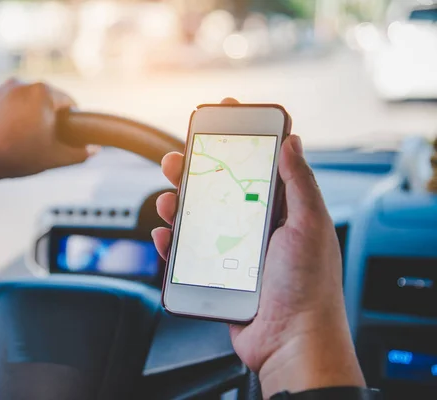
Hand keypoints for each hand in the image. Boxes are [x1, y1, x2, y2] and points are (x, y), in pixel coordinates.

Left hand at [0, 79, 95, 180]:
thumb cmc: (15, 156)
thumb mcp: (54, 158)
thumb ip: (79, 153)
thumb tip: (96, 150)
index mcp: (42, 93)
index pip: (68, 102)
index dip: (71, 121)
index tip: (68, 136)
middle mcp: (19, 84)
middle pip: (42, 100)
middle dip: (45, 118)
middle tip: (42, 142)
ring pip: (18, 103)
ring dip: (22, 117)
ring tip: (17, 142)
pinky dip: (0, 120)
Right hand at [152, 99, 364, 395]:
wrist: (291, 341)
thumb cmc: (308, 286)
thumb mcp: (310, 225)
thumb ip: (299, 182)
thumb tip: (292, 141)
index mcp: (279, 210)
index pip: (254, 165)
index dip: (236, 140)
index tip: (219, 117)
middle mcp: (254, 226)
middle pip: (216, 188)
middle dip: (193, 171)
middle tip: (175, 160)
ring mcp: (232, 250)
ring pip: (195, 218)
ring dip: (176, 205)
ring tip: (167, 202)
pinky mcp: (215, 274)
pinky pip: (187, 252)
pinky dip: (172, 243)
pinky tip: (166, 237)